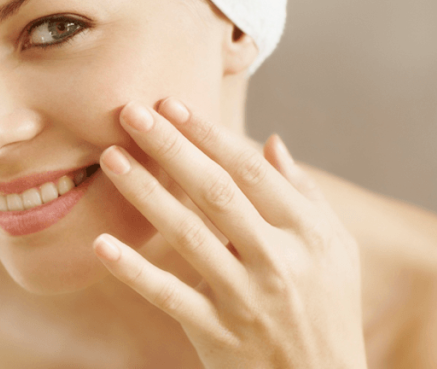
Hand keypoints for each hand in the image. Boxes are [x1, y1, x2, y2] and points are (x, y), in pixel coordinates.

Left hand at [92, 98, 365, 368]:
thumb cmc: (327, 308)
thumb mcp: (334, 250)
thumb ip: (303, 195)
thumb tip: (271, 141)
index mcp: (308, 233)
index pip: (250, 171)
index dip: (207, 134)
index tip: (169, 104)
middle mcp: (279, 260)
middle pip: (216, 192)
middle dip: (171, 148)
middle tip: (130, 112)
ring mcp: (247, 298)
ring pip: (188, 236)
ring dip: (146, 193)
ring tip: (111, 158)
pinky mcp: (218, 333)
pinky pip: (170, 296)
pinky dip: (135, 271)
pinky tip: (102, 244)